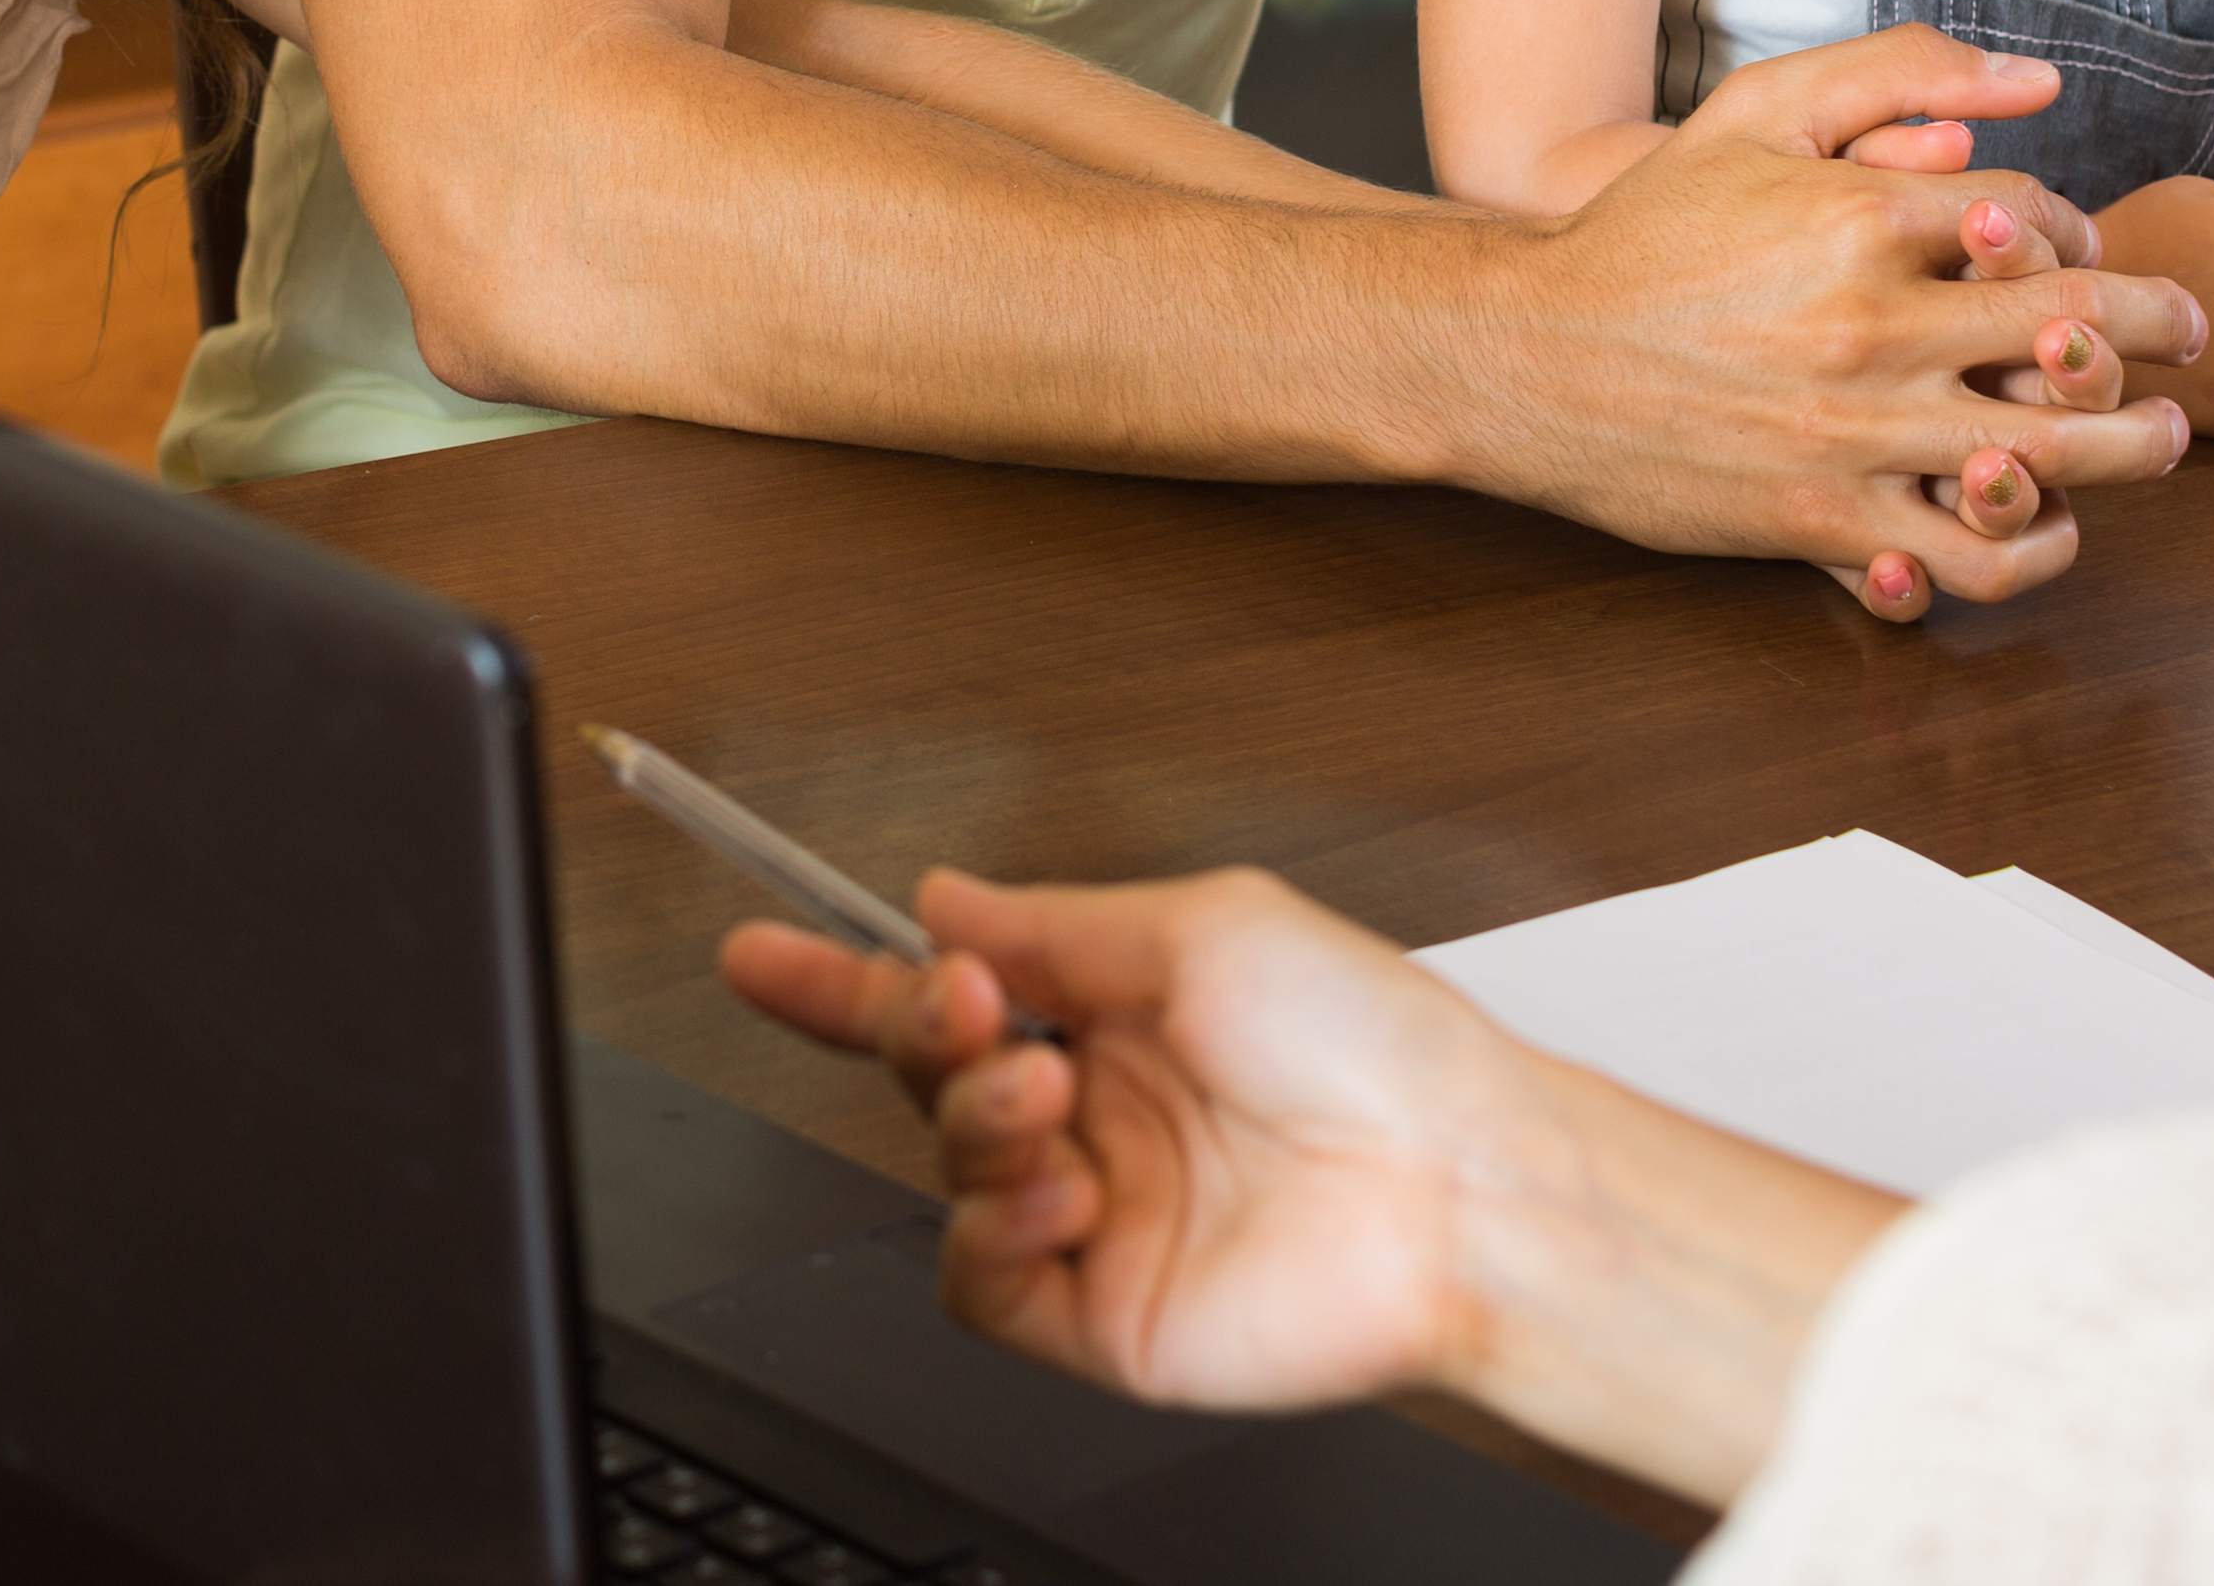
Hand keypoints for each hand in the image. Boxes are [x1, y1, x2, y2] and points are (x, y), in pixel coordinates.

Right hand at [719, 869, 1513, 1416]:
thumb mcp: (1204, 925)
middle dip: (914, 1028)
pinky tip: (1058, 1191)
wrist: (1456, 1186)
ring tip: (1050, 1096)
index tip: (756, 949)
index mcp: (1119, 1013)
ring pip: (945, 1168)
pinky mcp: (1101, 1313)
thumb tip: (945, 900)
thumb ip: (1054, 920)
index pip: (948, 989)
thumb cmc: (1376, 1044)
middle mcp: (1100, 1111)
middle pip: (927, 1072)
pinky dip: (988, 1228)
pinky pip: (978, 1281)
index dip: (842, 975)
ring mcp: (1099, 1214)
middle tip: (963, 1005)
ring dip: (972, 1120)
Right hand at [1508, 29, 2196, 619]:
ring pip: (2059, 458)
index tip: (2092, 253)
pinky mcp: (1824, 522)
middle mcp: (1876, 325)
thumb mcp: (1755, 114)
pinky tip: (2046, 523)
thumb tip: (2038, 80)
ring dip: (2136, 448)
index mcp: (1866, 217)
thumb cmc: (1645, 232)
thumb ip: (1892, 71)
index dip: (2093, 234)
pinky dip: (2035, 552)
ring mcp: (1855, 432)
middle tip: (2185, 336)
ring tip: (2154, 438)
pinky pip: (1973, 560)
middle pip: (2083, 330)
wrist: (1527, 356)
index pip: (2047, 221)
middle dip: (2161, 331)